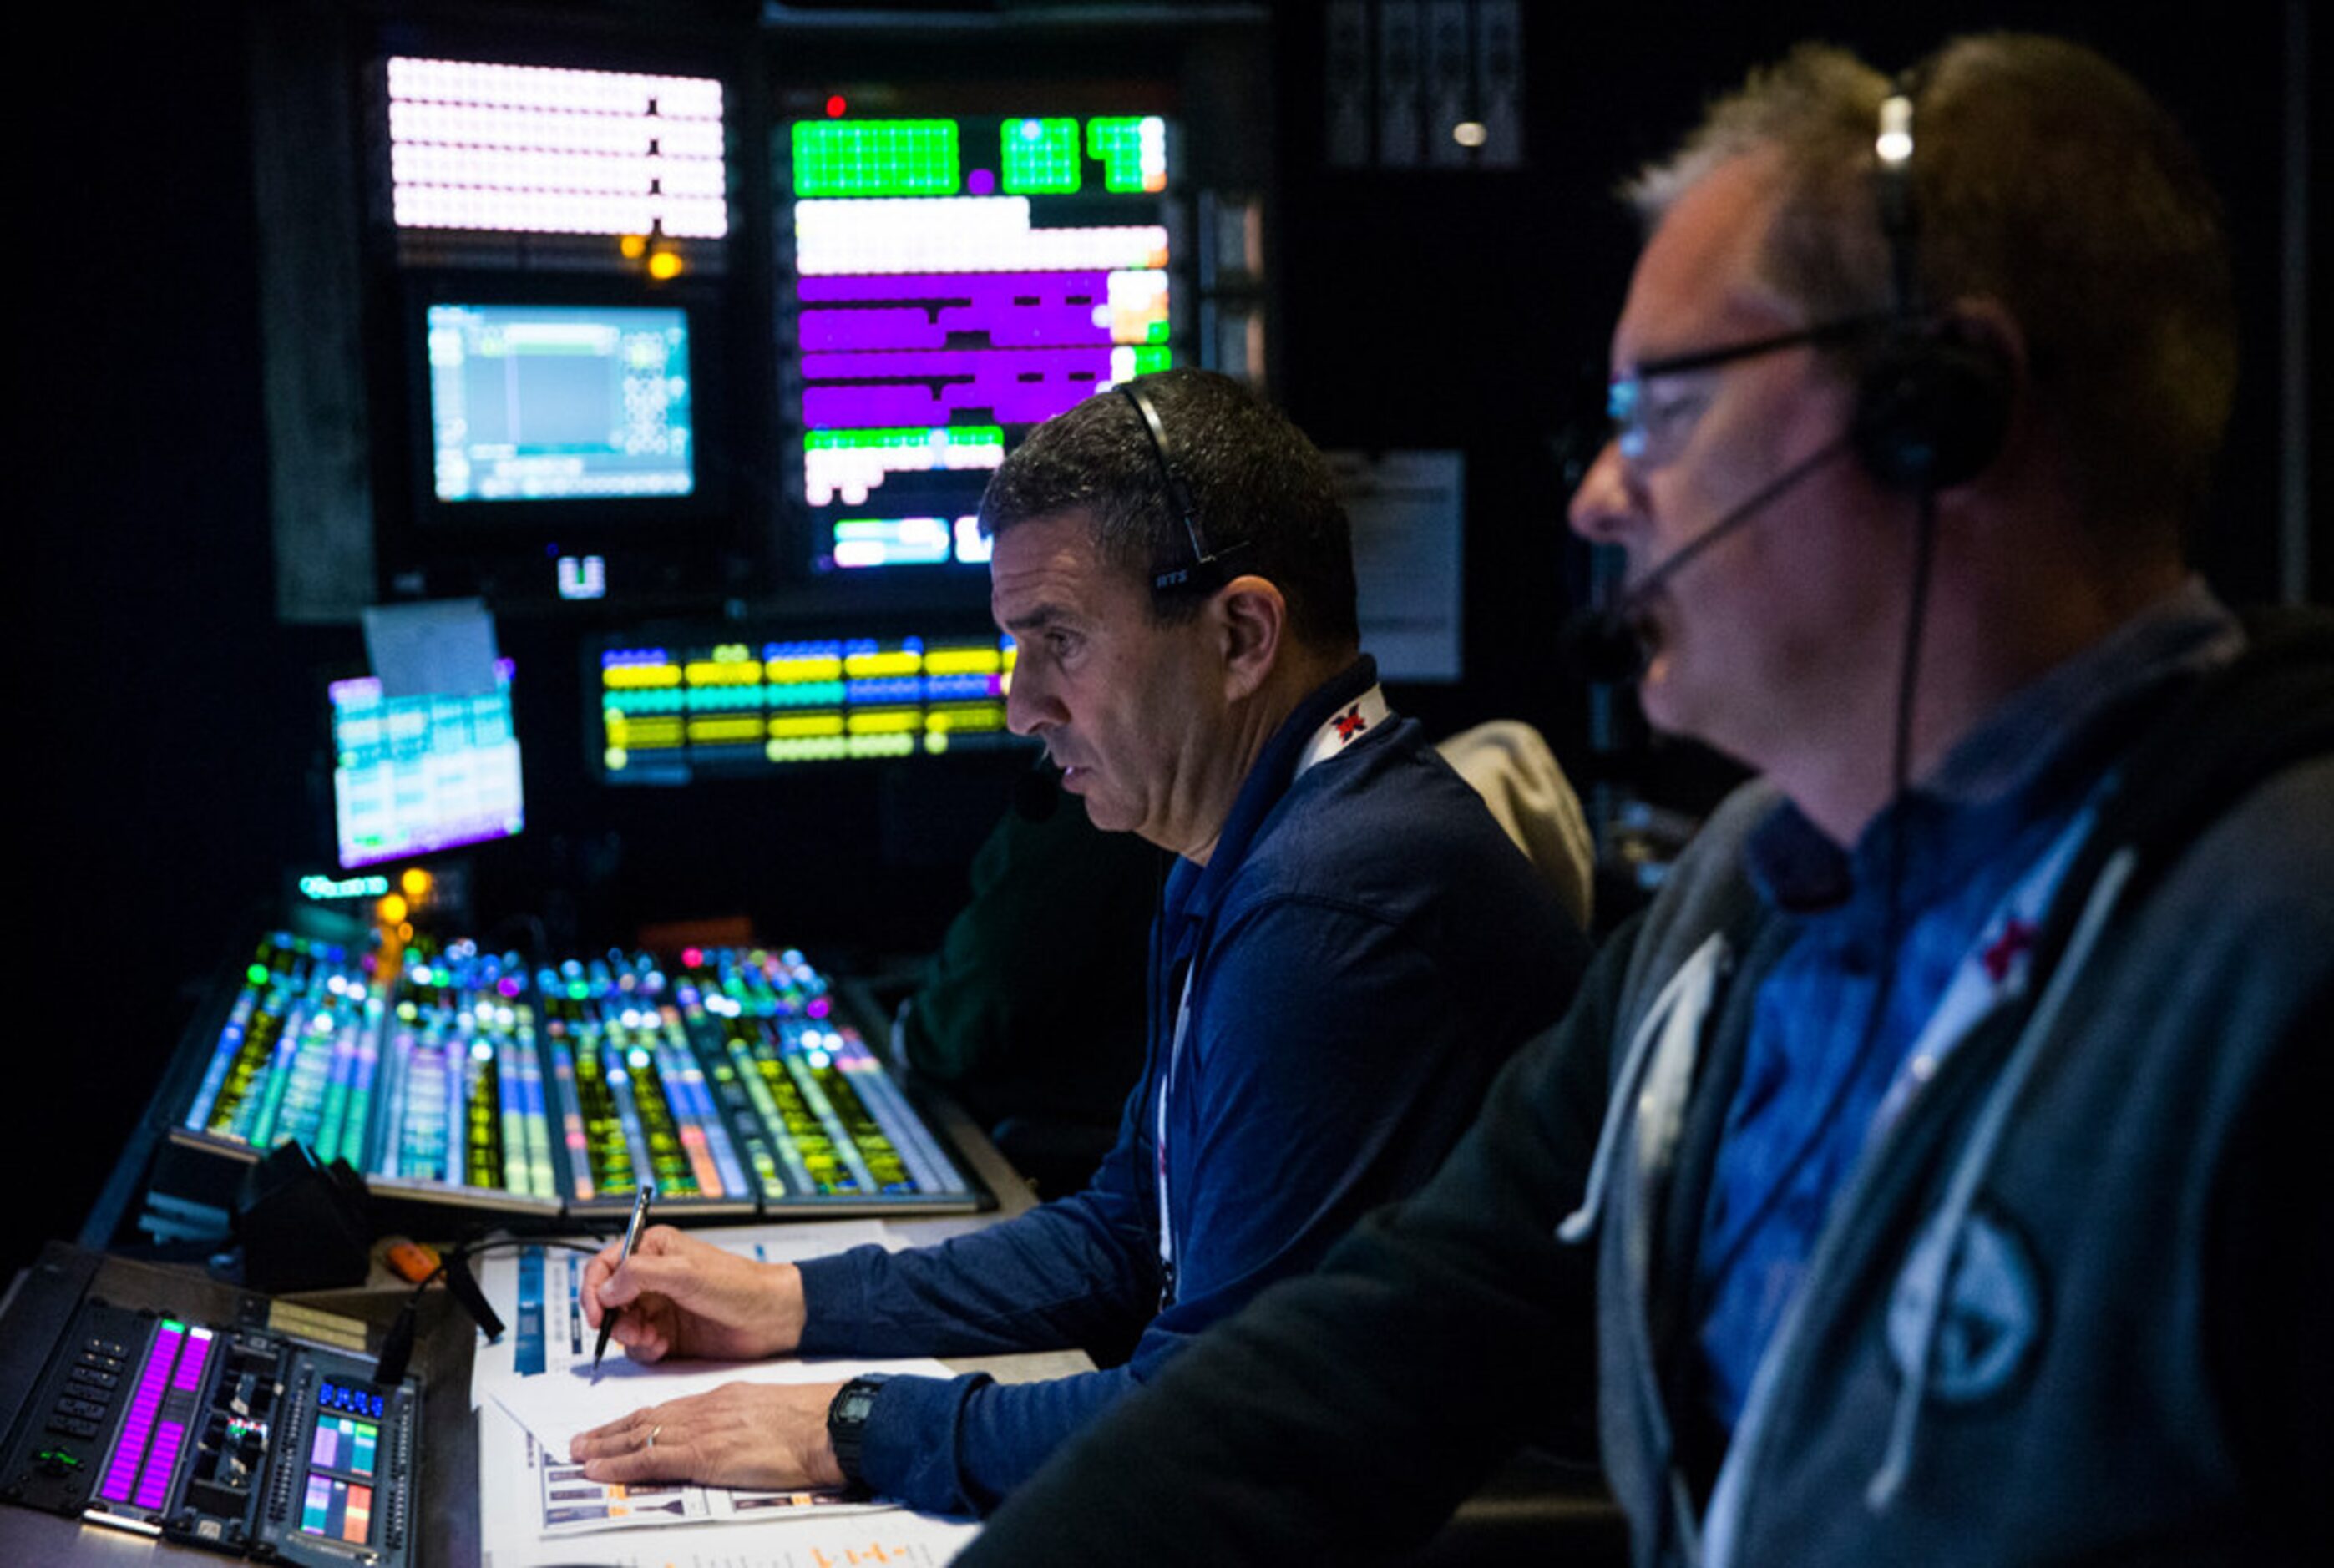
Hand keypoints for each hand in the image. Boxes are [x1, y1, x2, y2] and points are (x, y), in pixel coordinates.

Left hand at [570, 1380, 848, 1490]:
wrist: (830, 1424)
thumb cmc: (814, 1422)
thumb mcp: (770, 1412)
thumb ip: (742, 1421)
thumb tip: (729, 1438)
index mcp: (724, 1397)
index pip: (668, 1408)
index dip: (635, 1419)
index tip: (614, 1428)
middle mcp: (707, 1409)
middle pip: (647, 1418)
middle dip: (610, 1432)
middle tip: (580, 1441)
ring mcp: (704, 1430)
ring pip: (641, 1436)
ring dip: (605, 1447)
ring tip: (579, 1455)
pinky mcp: (706, 1456)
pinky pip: (653, 1460)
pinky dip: (621, 1465)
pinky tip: (601, 1470)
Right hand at [581, 1225, 806, 1363]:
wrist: (771, 1318)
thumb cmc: (739, 1285)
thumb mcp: (685, 1273)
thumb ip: (640, 1275)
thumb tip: (606, 1289)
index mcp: (654, 1249)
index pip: (605, 1265)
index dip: (593, 1289)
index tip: (596, 1313)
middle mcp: (653, 1277)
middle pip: (608, 1300)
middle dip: (613, 1318)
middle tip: (631, 1329)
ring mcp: (660, 1306)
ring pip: (622, 1325)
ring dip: (630, 1335)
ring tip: (652, 1339)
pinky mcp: (668, 1333)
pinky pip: (639, 1345)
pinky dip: (645, 1349)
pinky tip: (662, 1347)